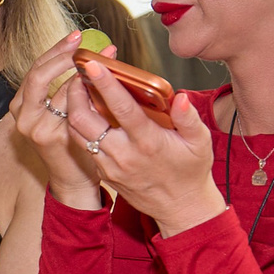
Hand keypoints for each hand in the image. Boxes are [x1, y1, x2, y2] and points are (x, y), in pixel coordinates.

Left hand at [16, 30, 223, 234]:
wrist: (181, 208)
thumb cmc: (191, 171)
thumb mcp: (200, 143)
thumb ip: (189, 118)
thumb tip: (180, 98)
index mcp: (148, 143)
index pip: (122, 109)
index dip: (106, 85)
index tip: (95, 65)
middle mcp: (124, 154)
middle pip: (85, 120)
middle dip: (77, 93)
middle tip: (80, 73)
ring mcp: (110, 165)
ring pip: (78, 132)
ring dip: (74, 108)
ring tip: (79, 88)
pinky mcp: (103, 172)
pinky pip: (83, 145)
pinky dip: (79, 125)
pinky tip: (85, 110)